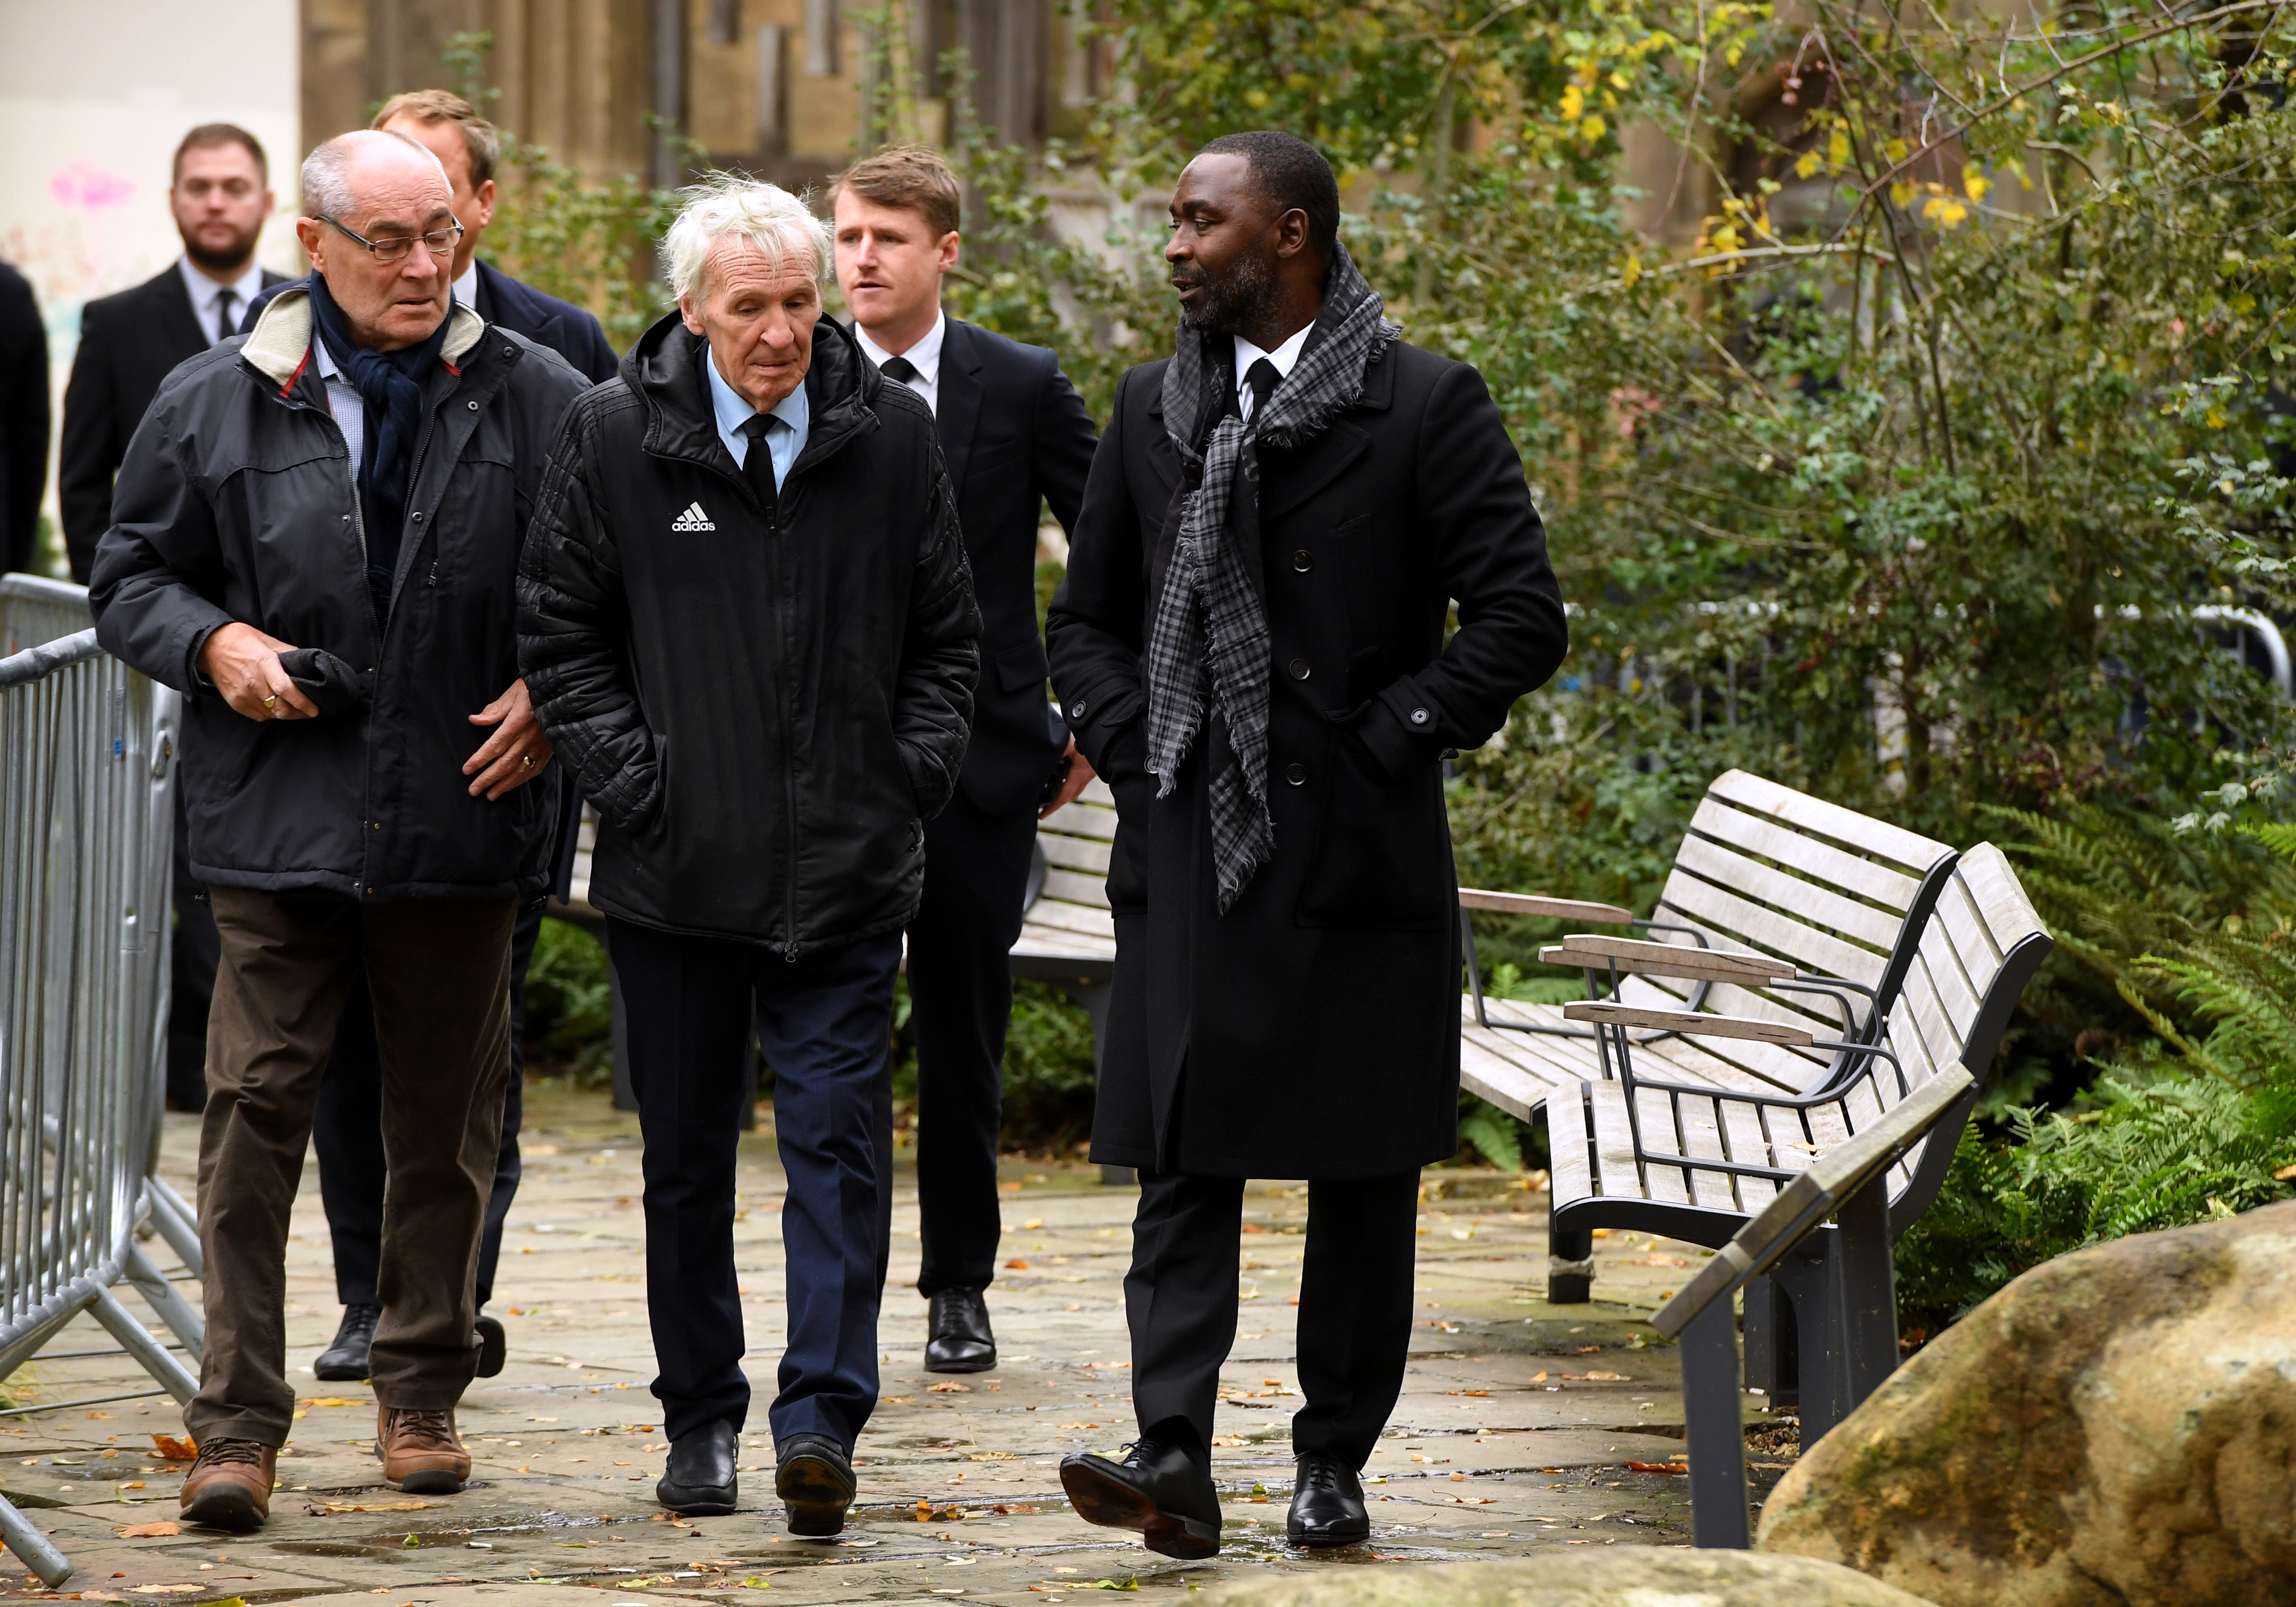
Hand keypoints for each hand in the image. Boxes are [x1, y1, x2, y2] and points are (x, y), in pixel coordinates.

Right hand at [199, 622, 318, 722]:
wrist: (209, 647)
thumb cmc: (240, 640)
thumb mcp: (268, 640)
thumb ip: (288, 653)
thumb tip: (307, 664)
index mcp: (264, 663)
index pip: (286, 689)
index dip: (302, 702)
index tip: (314, 709)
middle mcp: (253, 682)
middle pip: (281, 708)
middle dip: (299, 713)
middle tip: (309, 711)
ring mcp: (243, 694)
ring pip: (272, 714)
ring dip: (286, 715)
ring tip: (296, 710)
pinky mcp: (236, 702)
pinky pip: (259, 716)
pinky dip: (271, 714)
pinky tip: (276, 708)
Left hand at [465, 677, 552, 799]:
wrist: (565, 691)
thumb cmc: (535, 689)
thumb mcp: (513, 693)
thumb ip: (495, 709)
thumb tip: (475, 720)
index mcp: (518, 722)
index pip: (495, 746)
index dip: (480, 760)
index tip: (467, 770)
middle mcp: (530, 737)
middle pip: (506, 763)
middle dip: (488, 779)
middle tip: (473, 790)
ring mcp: (541, 746)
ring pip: (520, 770)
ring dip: (504, 785)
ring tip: (490, 795)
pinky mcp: (549, 749)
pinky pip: (535, 769)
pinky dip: (522, 779)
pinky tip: (511, 786)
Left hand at [1039, 735, 1096, 818]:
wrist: (1111, 734)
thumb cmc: (1090, 739)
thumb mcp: (1069, 743)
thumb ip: (1057, 752)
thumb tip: (1045, 756)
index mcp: (1079, 774)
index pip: (1063, 796)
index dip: (1052, 807)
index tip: (1043, 814)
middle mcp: (1087, 775)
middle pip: (1072, 794)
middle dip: (1061, 798)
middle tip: (1048, 798)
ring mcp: (1093, 770)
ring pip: (1079, 784)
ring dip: (1069, 785)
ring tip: (1057, 779)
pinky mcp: (1096, 763)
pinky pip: (1085, 774)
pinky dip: (1075, 774)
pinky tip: (1070, 763)